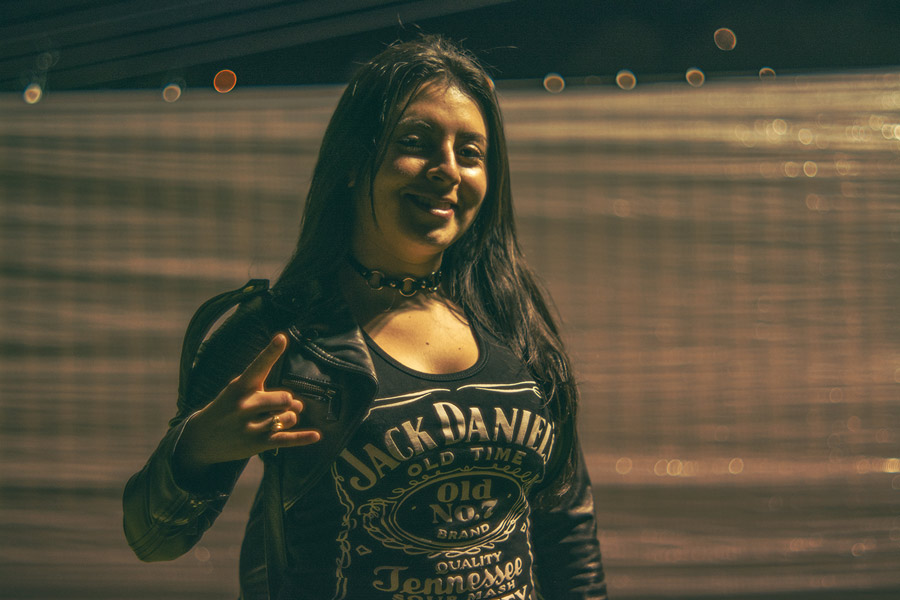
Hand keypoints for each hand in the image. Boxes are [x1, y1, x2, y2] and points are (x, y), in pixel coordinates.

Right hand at [175, 333, 320, 471]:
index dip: (271, 352)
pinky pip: (286, 439)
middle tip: (277, 406)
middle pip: (286, 397)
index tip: (281, 338)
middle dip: (287, 401)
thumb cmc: (227, 409)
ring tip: (272, 420)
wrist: (200, 439)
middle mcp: (245, 405)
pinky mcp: (257, 444)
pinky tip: (316, 435)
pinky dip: (303, 437)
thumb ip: (271, 394)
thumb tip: (299, 406)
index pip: (259, 366)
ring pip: (289, 417)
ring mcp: (250, 426)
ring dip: (288, 418)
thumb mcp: (238, 392)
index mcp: (240, 386)